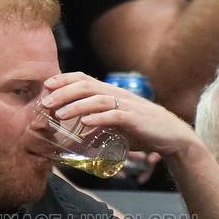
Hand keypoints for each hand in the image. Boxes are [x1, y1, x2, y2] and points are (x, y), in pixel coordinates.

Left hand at [41, 72, 201, 159]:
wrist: (172, 137)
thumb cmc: (142, 131)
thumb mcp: (115, 128)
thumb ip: (96, 129)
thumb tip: (75, 138)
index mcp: (111, 93)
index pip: (84, 79)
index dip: (64, 80)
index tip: (46, 86)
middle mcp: (117, 95)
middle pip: (86, 86)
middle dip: (64, 93)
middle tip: (45, 102)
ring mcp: (127, 106)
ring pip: (98, 99)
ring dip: (76, 106)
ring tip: (60, 115)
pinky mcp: (136, 119)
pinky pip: (115, 115)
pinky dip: (99, 118)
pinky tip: (86, 123)